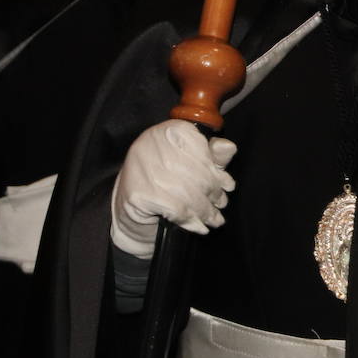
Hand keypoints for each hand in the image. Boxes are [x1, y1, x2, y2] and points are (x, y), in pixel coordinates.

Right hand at [111, 119, 236, 259]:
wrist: (129, 210)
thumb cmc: (161, 183)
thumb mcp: (188, 165)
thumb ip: (210, 155)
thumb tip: (229, 147)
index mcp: (166, 131)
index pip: (201, 147)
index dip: (216, 170)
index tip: (226, 185)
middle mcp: (151, 144)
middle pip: (197, 171)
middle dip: (213, 193)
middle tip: (220, 204)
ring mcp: (143, 168)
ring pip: (189, 193)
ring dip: (206, 210)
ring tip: (214, 218)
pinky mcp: (139, 194)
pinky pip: (177, 209)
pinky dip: (192, 221)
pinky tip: (199, 226)